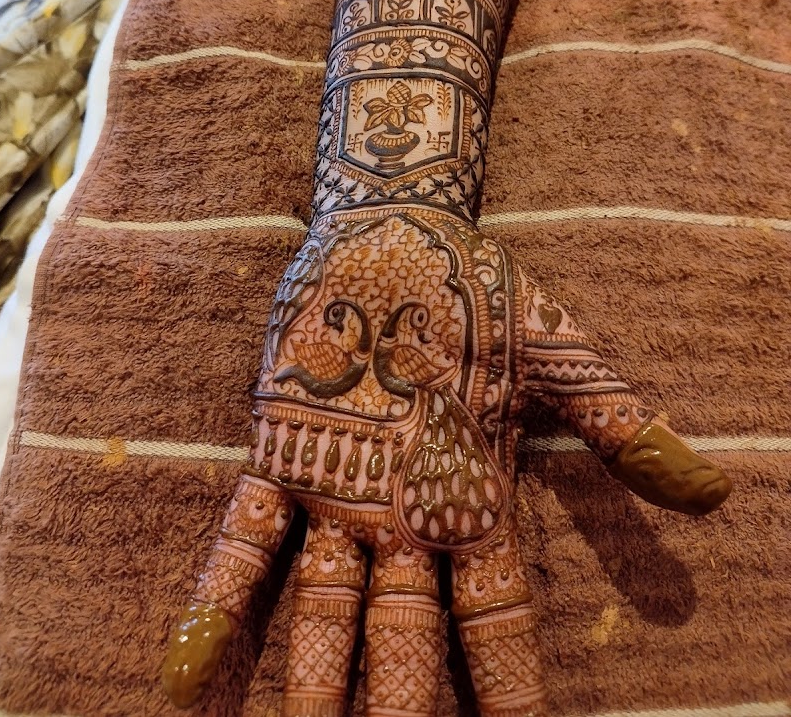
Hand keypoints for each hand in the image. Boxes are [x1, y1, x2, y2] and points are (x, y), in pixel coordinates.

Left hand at [162, 206, 730, 714]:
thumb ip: (623, 427)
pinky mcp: (284, 453)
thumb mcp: (560, 358)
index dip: (508, 688)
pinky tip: (188, 666)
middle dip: (400, 704)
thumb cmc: (479, 293)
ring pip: (327, 607)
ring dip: (312, 679)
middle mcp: (402, 515)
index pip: (496, 620)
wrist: (397, 231)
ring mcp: (339, 491)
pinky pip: (248, 535)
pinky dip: (220, 597)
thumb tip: (713, 491)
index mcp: (472, 498)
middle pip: (406, 635)